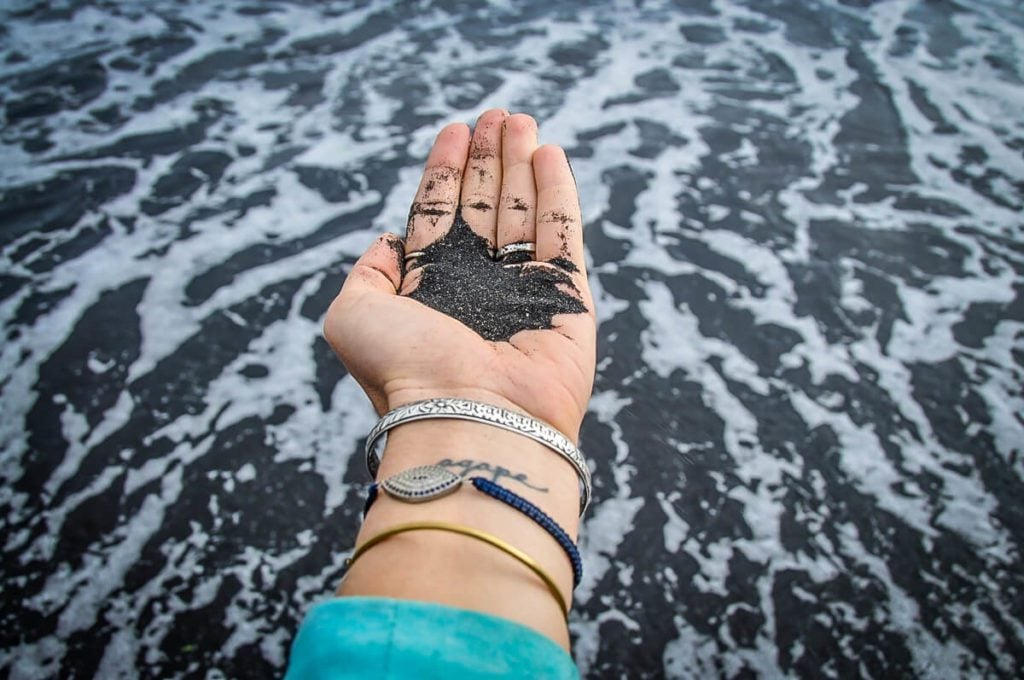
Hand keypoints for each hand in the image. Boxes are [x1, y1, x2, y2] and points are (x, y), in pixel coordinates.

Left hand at [324, 110, 595, 439]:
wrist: (468, 417)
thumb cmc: (405, 370)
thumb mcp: (351, 315)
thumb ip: (364, 273)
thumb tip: (387, 241)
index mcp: (430, 289)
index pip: (440, 215)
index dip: (447, 171)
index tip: (456, 129)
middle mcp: (477, 288)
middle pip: (485, 207)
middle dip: (489, 159)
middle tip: (496, 115)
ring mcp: (523, 292)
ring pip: (523, 213)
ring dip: (522, 164)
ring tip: (521, 120)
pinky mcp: (567, 300)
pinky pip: (564, 235)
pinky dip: (559, 193)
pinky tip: (550, 154)